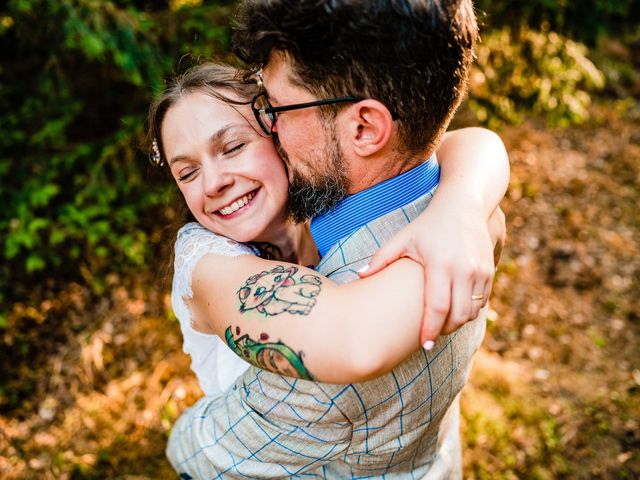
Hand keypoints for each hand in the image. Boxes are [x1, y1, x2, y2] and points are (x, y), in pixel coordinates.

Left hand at [359, 204, 504, 348]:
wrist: (464, 204)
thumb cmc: (428, 224)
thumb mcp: (404, 238)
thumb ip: (381, 259)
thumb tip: (358, 276)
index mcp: (440, 264)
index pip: (437, 308)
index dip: (430, 330)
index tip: (423, 346)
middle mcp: (463, 270)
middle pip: (457, 316)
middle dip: (444, 331)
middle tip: (430, 337)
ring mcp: (480, 271)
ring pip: (472, 311)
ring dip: (457, 322)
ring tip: (441, 324)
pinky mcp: (489, 270)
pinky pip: (482, 301)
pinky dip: (469, 310)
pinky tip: (455, 310)